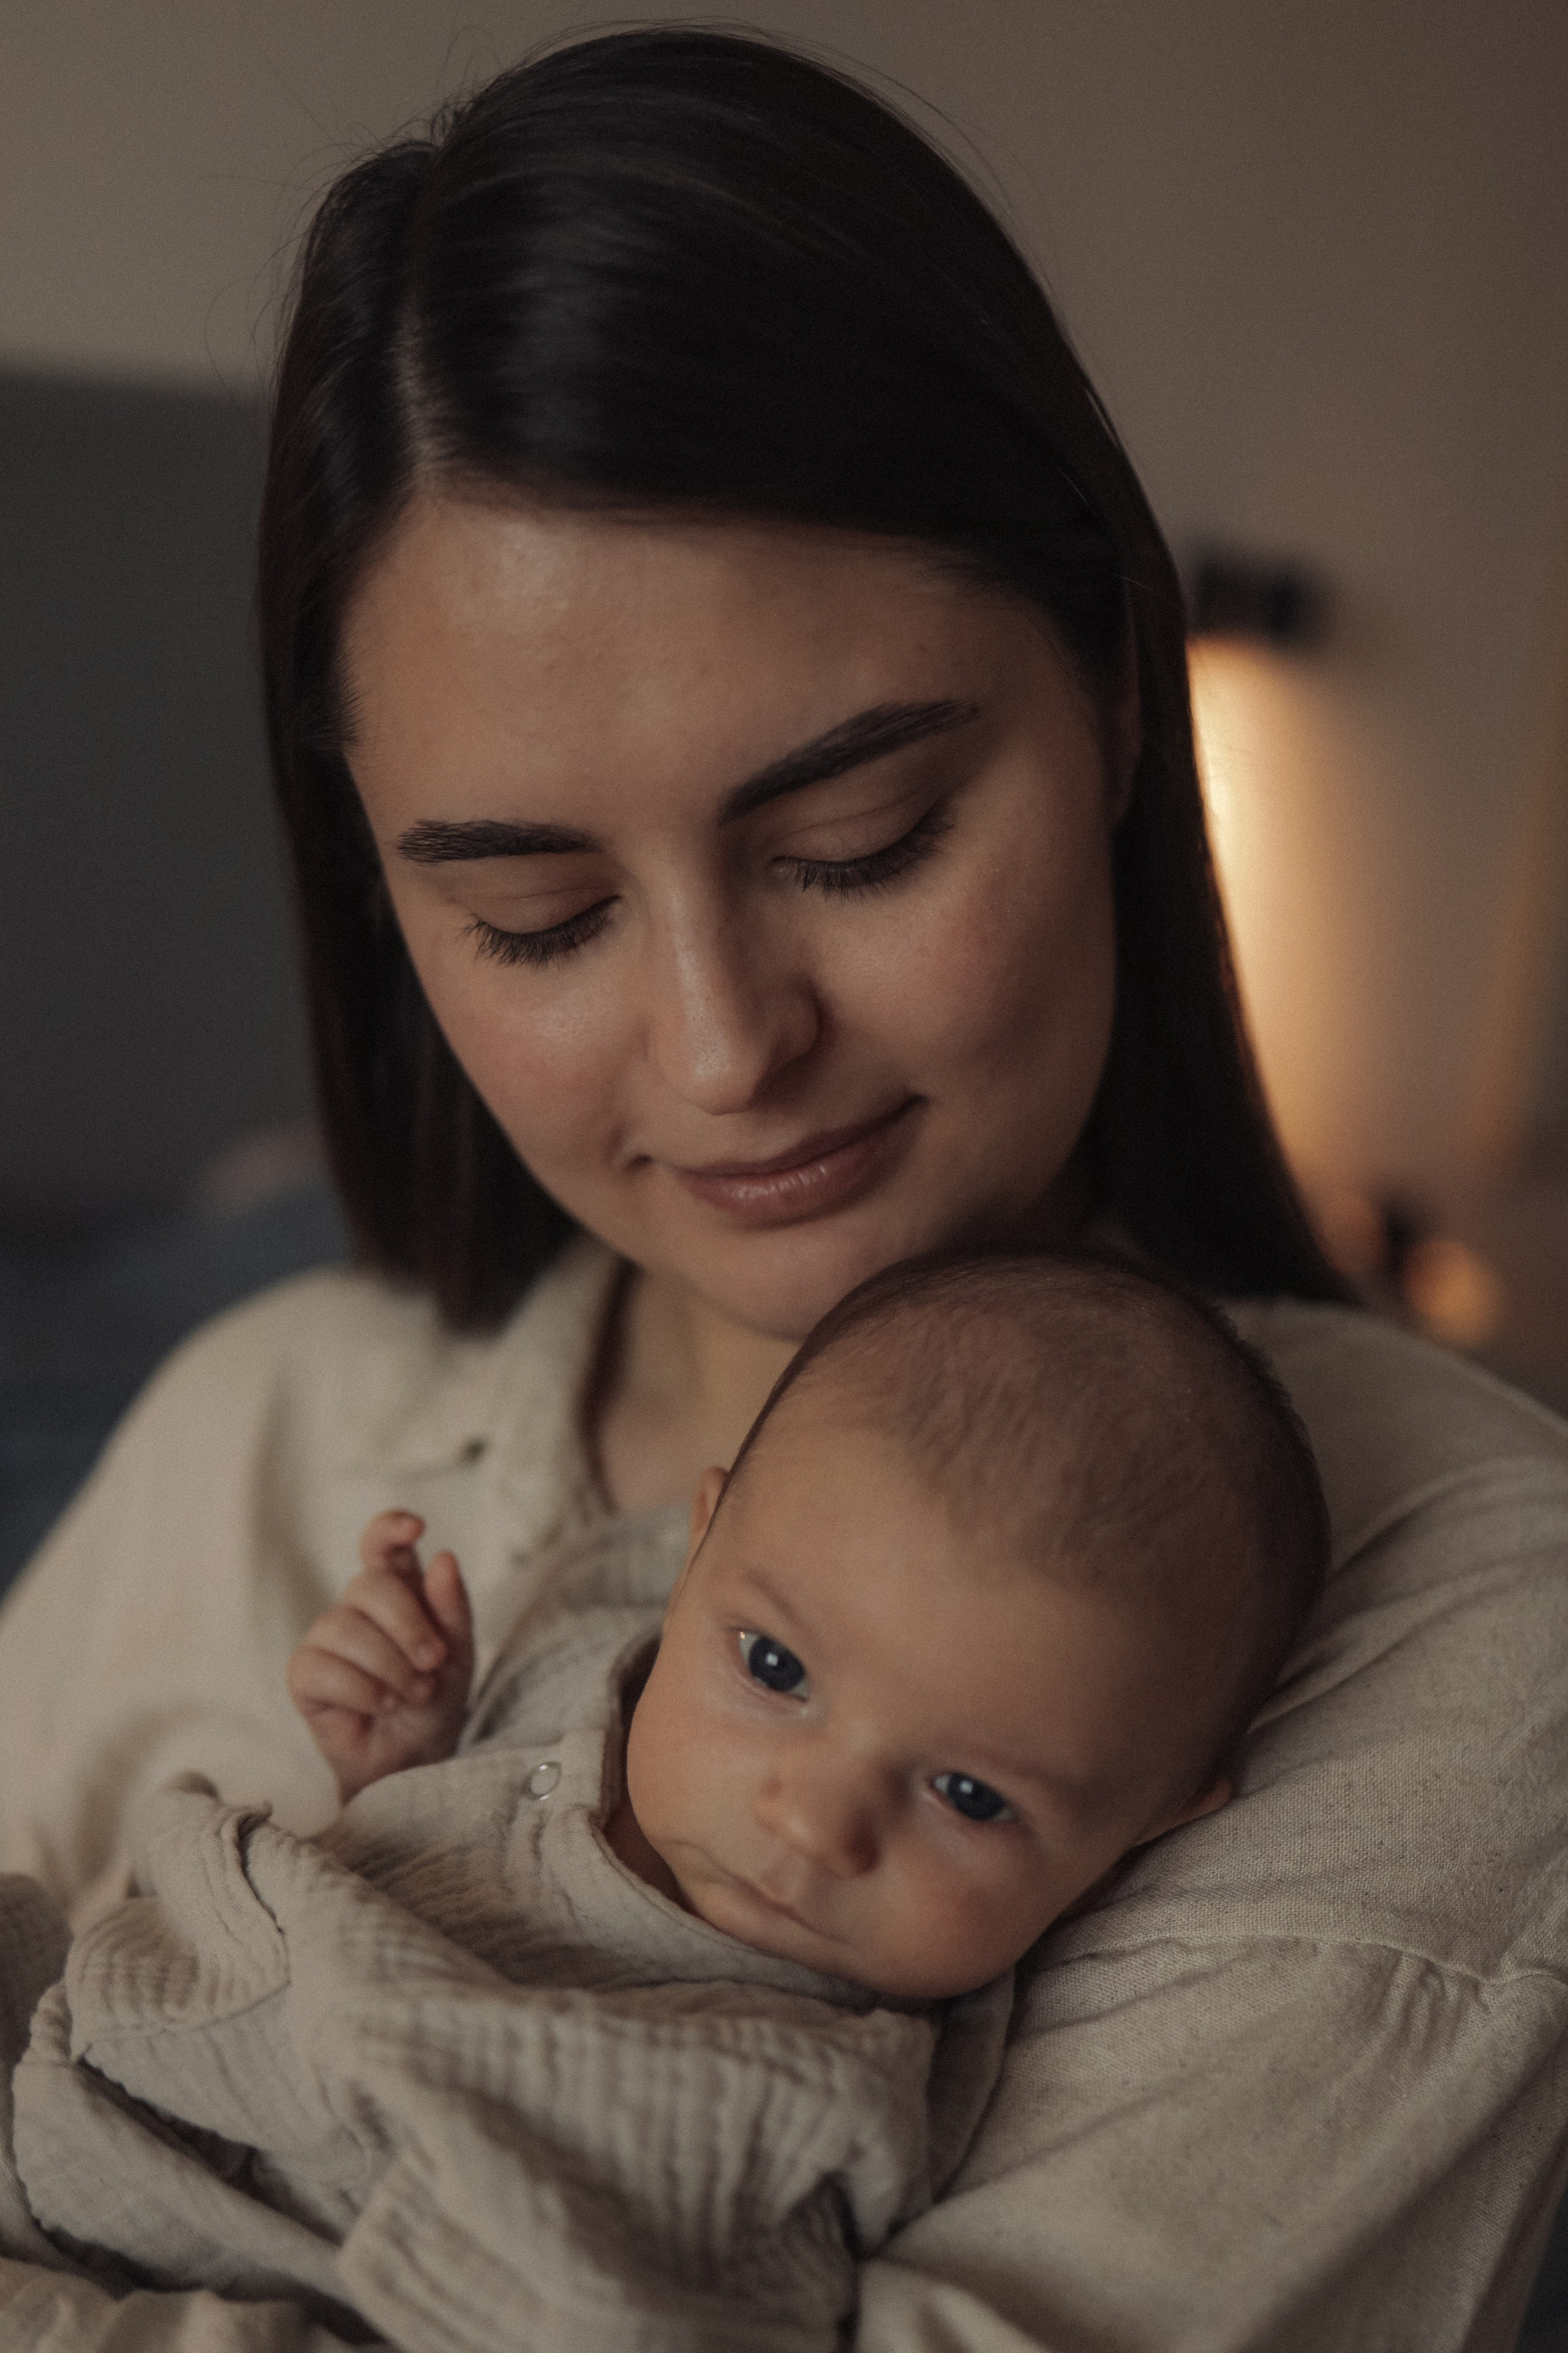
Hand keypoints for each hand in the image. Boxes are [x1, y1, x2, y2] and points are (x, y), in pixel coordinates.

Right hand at [287, 1511, 474, 1801]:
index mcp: (398, 1590)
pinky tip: (381, 1705)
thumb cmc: (435, 1699)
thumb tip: (443, 1557)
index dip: (390, 1528)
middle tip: (433, 1664)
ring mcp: (327, 1639)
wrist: (415, 1758)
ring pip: (343, 1627)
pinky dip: (361, 1690)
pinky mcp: (305, 1676)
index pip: (381, 1545)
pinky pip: (321, 1667)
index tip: (417, 1528)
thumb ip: (452, 1607)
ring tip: (411, 1695)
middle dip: (409, 1626)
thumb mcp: (459, 1654)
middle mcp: (358, 1608)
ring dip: (389, 1667)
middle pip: (369, 1586)